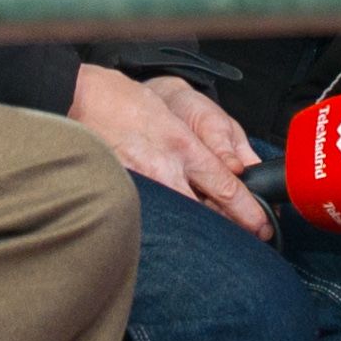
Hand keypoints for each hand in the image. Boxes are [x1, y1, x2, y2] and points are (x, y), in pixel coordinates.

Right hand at [73, 67, 265, 235]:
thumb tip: (229, 166)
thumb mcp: (170, 115)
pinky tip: (172, 235)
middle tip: (249, 240)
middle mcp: (166, 169)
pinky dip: (165, 226)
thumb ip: (197, 142)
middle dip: (230, 228)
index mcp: (183, 147)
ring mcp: (142, 185)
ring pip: (180, 218)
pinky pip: (151, 217)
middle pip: (207, 211)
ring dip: (198, 230)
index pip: (225, 186)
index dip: (247, 211)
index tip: (262, 226)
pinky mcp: (121, 193)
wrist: (78, 98)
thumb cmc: (122, 102)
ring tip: (212, 242)